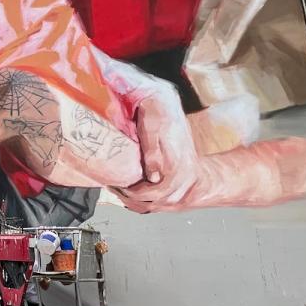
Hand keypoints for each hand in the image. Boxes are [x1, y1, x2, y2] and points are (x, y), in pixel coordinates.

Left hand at [113, 87, 198, 211]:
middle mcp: (187, 172)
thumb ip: (153, 155)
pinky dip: (153, 200)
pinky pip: (170, 196)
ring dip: (145, 202)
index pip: (160, 191)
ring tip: (124, 195)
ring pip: (167, 201)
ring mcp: (187, 174)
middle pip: (163, 200)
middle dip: (138, 200)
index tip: (122, 190)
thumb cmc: (157, 114)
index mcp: (179, 163)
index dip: (138, 194)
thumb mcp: (152, 130)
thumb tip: (153, 178)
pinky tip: (137, 196)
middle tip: (118, 192)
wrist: (166, 103)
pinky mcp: (183, 174)